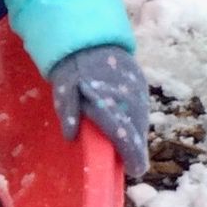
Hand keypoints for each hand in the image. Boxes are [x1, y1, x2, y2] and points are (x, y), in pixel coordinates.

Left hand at [50, 46, 149, 180]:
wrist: (90, 36)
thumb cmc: (73, 66)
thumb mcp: (63, 88)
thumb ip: (68, 111)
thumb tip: (71, 135)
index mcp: (109, 101)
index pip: (125, 135)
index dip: (132, 155)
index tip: (136, 170)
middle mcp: (129, 97)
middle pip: (138, 131)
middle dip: (136, 149)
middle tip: (132, 164)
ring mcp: (139, 90)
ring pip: (142, 120)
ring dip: (137, 135)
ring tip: (132, 149)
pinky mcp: (142, 84)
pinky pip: (142, 109)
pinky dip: (137, 122)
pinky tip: (130, 128)